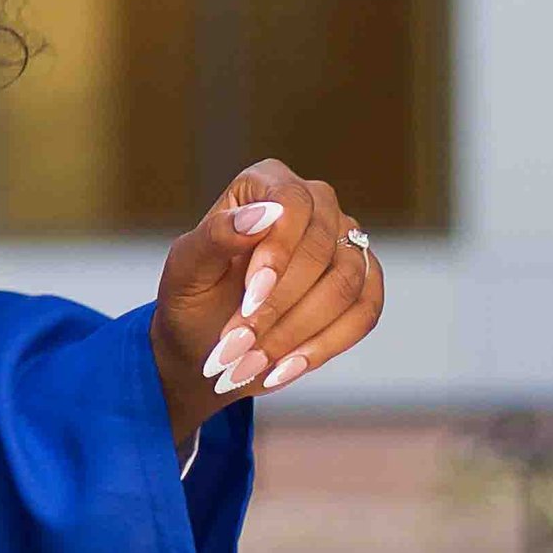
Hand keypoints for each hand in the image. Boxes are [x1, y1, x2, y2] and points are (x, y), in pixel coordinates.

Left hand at [150, 158, 384, 446]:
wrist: (208, 343)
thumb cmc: (193, 295)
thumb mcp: (187, 268)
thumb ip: (216, 235)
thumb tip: (263, 213)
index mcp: (266, 183)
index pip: (291, 203)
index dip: (278, 252)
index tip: (251, 298)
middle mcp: (315, 204)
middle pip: (321, 247)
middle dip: (277, 305)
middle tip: (236, 345)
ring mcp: (345, 242)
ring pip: (345, 283)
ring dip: (296, 331)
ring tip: (250, 362)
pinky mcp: (364, 285)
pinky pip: (364, 312)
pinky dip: (324, 346)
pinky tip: (284, 369)